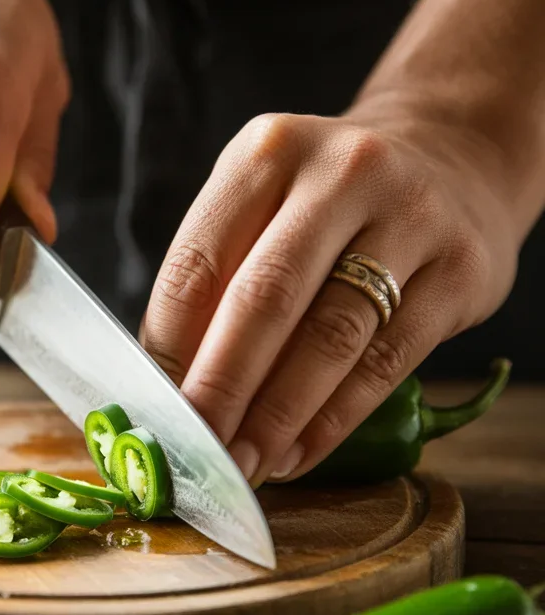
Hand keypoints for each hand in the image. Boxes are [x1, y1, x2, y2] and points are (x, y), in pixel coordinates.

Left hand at [142, 106, 521, 484]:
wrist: (451, 163)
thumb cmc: (328, 204)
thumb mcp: (265, 205)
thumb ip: (218, 278)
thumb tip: (168, 383)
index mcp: (269, 151)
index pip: (199, 261)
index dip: (169, 344)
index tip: (154, 407)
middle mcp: (343, 172)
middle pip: (265, 298)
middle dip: (221, 387)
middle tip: (195, 451)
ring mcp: (411, 217)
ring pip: (330, 336)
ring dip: (277, 416)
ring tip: (243, 463)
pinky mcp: (461, 270)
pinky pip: (387, 361)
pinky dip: (334, 419)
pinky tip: (298, 452)